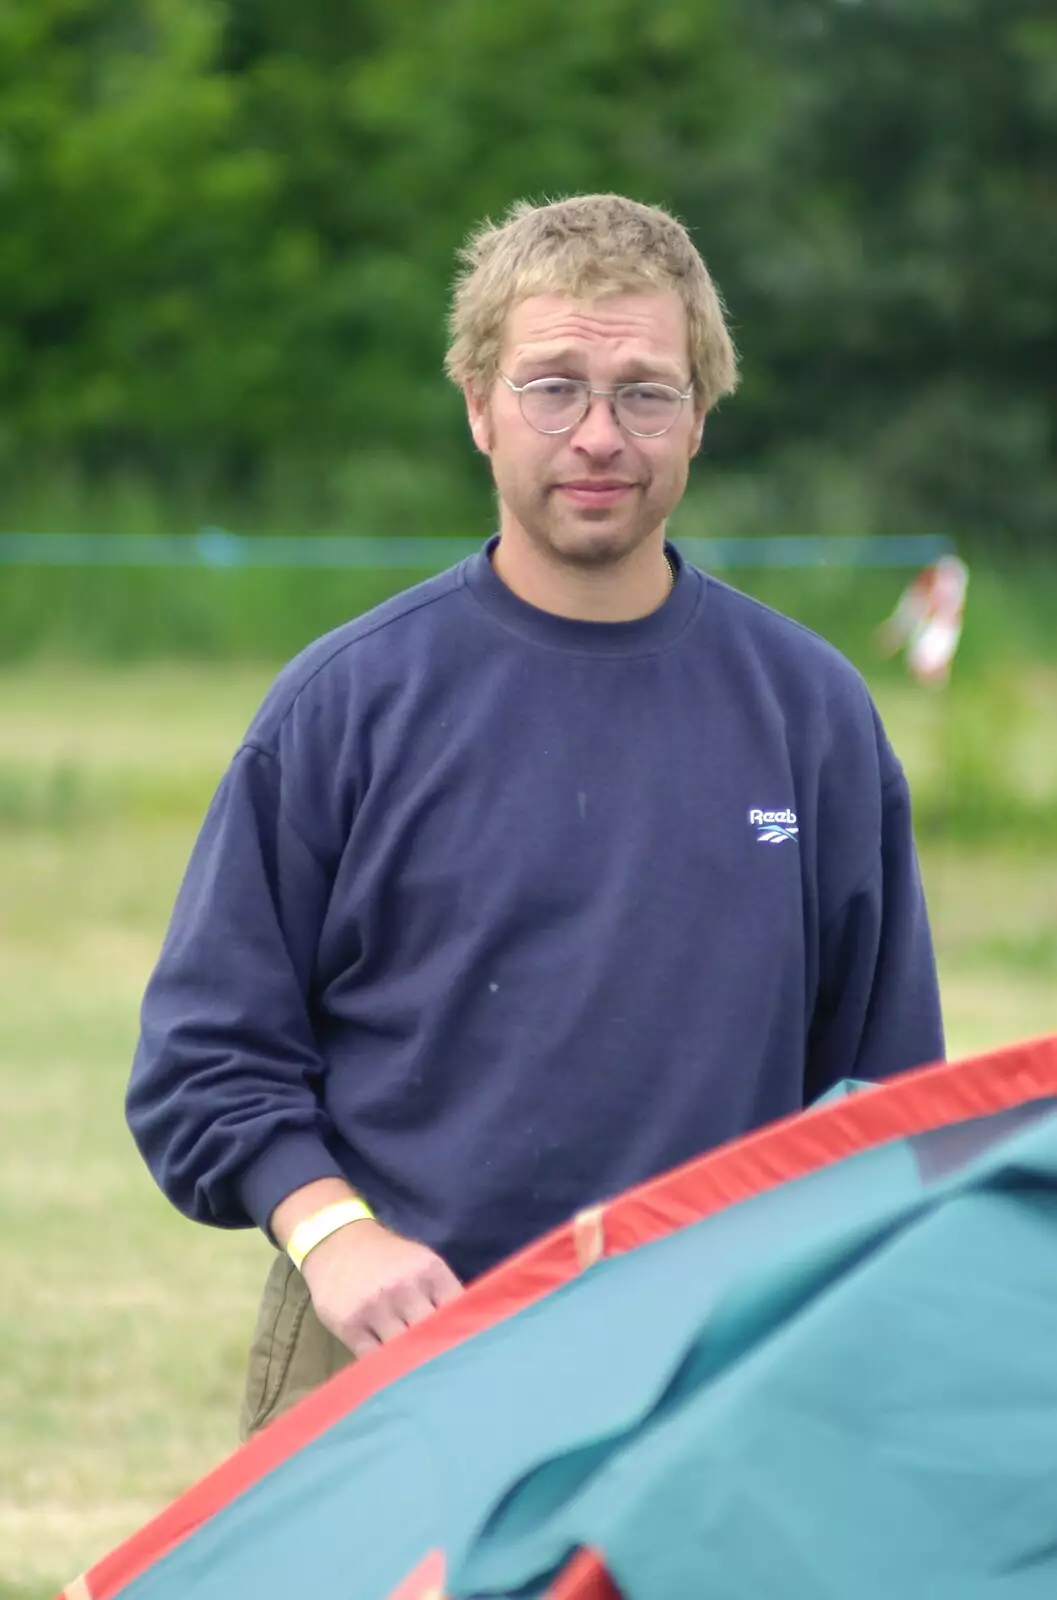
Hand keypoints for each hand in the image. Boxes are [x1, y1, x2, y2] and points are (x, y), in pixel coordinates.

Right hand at [299, 1218, 462, 1356]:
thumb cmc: (387, 1257)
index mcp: (429, 1270)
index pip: (457, 1311)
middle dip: (438, 1352)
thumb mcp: (420, 1262)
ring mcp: (375, 1307)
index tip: (467, 1350)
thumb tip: (466, 1328)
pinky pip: (374, 1359)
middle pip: (432, 1335)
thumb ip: (441, 1292)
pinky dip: (385, 1368)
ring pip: (404, 1351)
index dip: (463, 1333)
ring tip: (420, 1377)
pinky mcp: (350, 1325)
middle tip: (446, 1372)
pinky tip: (392, 1372)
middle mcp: (404, 1288)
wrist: (336, 1242)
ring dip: (412, 1365)